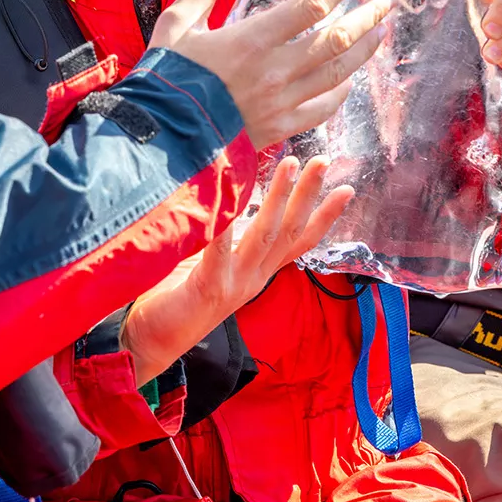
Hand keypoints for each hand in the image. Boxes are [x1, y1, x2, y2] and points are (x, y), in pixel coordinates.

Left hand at [120, 156, 350, 383]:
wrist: (154, 340)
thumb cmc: (178, 295)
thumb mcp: (214, 263)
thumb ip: (230, 238)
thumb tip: (237, 199)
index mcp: (259, 272)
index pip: (300, 242)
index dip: (325, 216)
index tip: (347, 189)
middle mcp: (254, 277)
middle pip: (289, 231)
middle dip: (308, 194)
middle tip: (322, 160)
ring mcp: (234, 283)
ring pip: (265, 235)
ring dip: (279, 198)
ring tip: (290, 165)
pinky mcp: (208, 286)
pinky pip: (218, 250)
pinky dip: (225, 225)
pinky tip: (228, 197)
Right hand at [150, 0, 390, 148]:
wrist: (161, 136)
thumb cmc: (167, 77)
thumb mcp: (176, 22)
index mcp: (252, 39)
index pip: (313, 5)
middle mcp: (275, 70)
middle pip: (338, 39)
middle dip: (367, 17)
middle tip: (385, 1)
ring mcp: (281, 102)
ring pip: (337, 74)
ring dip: (364, 51)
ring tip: (380, 33)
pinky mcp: (280, 128)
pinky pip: (323, 108)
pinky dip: (342, 92)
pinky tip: (350, 80)